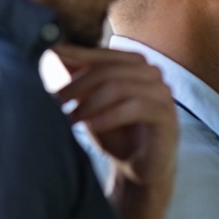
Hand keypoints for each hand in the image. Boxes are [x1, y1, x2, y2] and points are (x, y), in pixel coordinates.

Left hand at [54, 43, 176, 191]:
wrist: (136, 168)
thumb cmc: (114, 132)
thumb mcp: (90, 101)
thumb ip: (77, 77)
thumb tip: (54, 50)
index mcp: (136, 65)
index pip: (104, 55)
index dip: (76, 61)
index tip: (50, 71)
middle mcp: (153, 74)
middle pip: (110, 69)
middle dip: (78, 85)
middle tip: (57, 102)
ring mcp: (163, 93)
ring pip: (121, 86)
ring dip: (91, 103)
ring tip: (73, 118)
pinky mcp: (167, 115)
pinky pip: (136, 107)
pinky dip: (110, 116)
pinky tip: (93, 126)